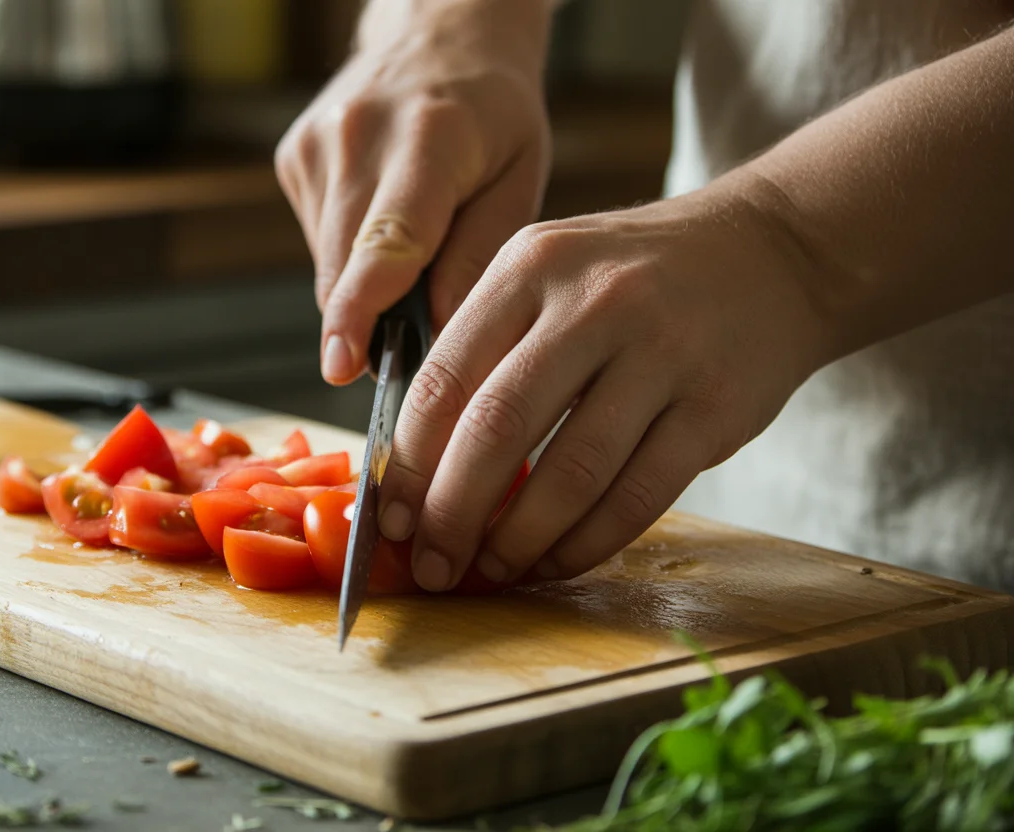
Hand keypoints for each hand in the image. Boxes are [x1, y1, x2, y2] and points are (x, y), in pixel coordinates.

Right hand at [274, 0, 554, 384]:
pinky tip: (382, 216)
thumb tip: (442, 335)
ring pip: (329, 264)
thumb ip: (481, 256)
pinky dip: (350, 254)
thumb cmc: (493, 113)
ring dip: (366, 284)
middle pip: (346, 266)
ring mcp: (317, 145)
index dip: (361, 309)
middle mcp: (360, 136)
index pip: (387, 239)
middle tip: (414, 337)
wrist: (439, 35)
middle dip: (372, 321)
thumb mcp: (520, 177)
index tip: (342, 364)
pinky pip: (318, 242)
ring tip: (415, 243)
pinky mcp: (293, 157)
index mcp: (430, 138)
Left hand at [376, 173, 841, 590]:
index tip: (390, 519)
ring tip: (490, 572)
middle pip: (497, 428)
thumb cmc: (634, 278)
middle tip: (430, 565)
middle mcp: (594, 301)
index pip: (444, 377)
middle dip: (451, 513)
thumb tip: (419, 467)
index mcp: (531, 266)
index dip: (408, 462)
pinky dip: (587, 543)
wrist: (771, 252)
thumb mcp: (551, 273)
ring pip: (571, 472)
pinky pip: (638, 496)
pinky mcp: (717, 406)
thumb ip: (486, 348)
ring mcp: (663, 352)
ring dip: (519, 540)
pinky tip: (556, 561)